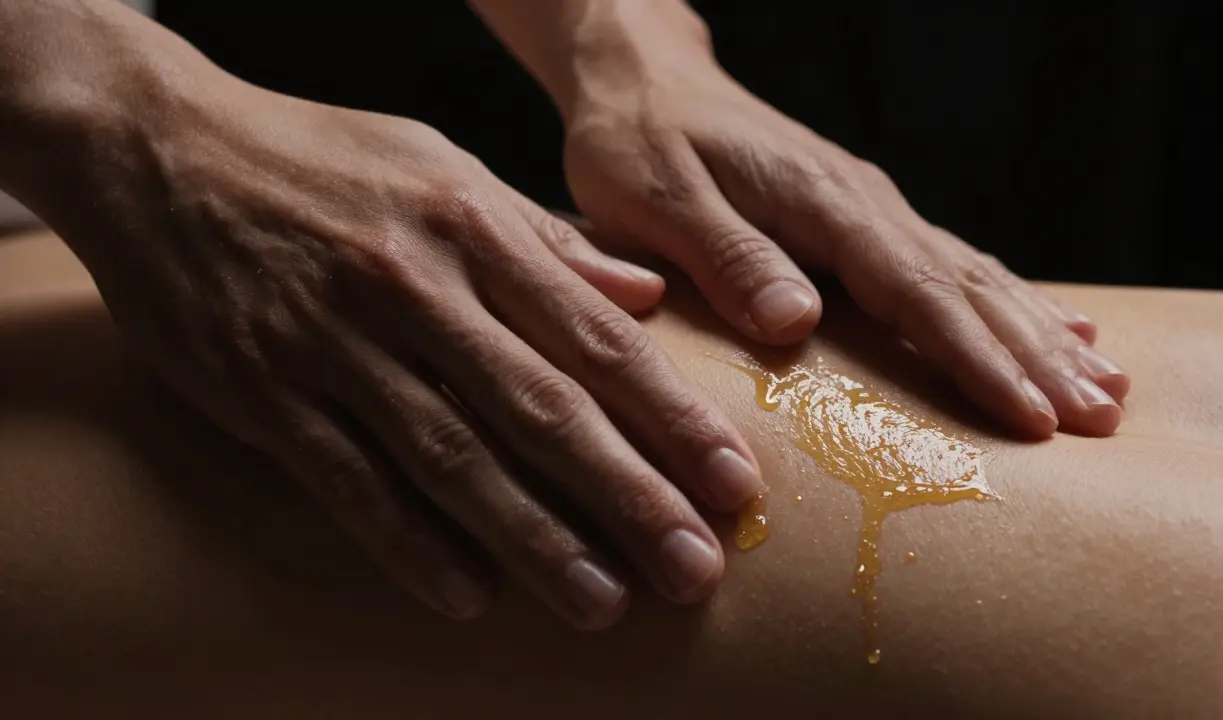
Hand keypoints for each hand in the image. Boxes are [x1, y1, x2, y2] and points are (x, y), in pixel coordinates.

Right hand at [35, 60, 765, 628]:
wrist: (155, 147)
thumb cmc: (319, 158)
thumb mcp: (443, 167)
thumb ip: (546, 239)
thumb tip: (642, 296)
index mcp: (470, 226)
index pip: (594, 336)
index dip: (670, 415)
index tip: (733, 480)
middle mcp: (413, 285)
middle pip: (540, 405)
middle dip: (627, 493)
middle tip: (694, 567)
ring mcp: (334, 341)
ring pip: (452, 454)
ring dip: (533, 537)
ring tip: (602, 604)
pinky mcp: (262, 389)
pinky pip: (345, 479)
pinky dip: (406, 543)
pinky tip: (466, 597)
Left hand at [563, 62, 1128, 437]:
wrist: (646, 78)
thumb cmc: (638, 142)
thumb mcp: (657, 201)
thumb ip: (728, 258)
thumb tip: (796, 324)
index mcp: (821, 203)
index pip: (914, 291)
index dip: (974, 359)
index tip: (1030, 418)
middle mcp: (864, 203)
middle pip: (966, 287)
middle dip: (1036, 358)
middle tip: (1102, 420)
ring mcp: (871, 208)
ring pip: (974, 276)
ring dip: (1040, 335)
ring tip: (1105, 389)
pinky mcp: (863, 217)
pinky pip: (953, 264)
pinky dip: (1010, 302)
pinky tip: (1056, 326)